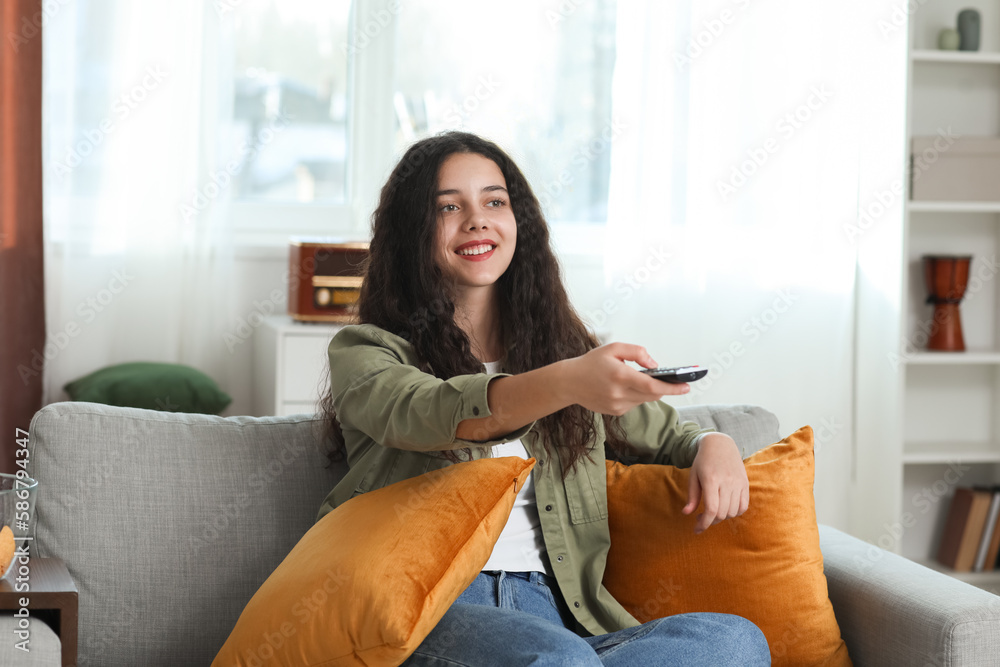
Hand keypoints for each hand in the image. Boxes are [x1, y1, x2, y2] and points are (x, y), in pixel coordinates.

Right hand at [562, 343, 689, 415]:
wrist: (569, 383)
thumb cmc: (591, 363)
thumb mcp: (613, 348)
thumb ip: (637, 352)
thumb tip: (655, 366)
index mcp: (620, 376)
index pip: (653, 386)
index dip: (672, 387)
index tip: (686, 386)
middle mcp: (619, 394)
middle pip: (652, 395)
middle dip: (664, 388)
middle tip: (675, 381)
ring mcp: (617, 405)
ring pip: (644, 400)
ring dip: (648, 391)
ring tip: (641, 379)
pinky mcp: (615, 412)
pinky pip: (634, 404)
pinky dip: (636, 395)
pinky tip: (625, 387)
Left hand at [683, 433, 748, 533]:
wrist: (720, 445)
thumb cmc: (703, 461)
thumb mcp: (693, 476)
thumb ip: (692, 496)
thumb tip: (686, 513)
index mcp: (711, 479)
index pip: (711, 509)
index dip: (704, 523)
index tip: (696, 530)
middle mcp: (727, 482)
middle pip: (722, 513)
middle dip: (711, 521)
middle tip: (701, 518)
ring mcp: (738, 483)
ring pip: (733, 512)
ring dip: (722, 517)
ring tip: (713, 511)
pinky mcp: (745, 484)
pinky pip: (744, 506)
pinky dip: (735, 512)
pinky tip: (725, 508)